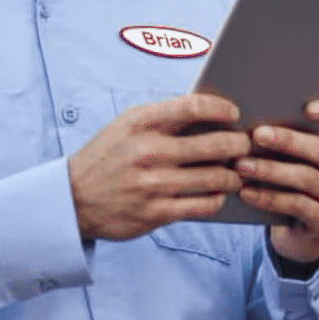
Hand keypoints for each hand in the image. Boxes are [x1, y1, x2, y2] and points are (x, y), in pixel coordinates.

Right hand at [69, 94, 252, 240]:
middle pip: (215, 145)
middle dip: (239, 144)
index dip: (222, 109)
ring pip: (216, 178)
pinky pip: (204, 205)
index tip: (234, 113)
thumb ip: (164, 117)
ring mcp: (154, 184)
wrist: (73, 198)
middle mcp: (148, 151)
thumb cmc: (108, 156)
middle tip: (245, 145)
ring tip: (235, 173)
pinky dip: (218, 198)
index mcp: (141, 122)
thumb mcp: (127, 126)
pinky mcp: (157, 213)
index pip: (195, 107)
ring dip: (233, 176)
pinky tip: (217, 193)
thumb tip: (212, 111)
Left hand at [237, 99, 318, 263]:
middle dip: (288, 141)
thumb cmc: (292, 180)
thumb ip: (292, 134)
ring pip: (308, 178)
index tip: (308, 108)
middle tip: (256, 134)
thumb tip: (256, 113)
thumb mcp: (297, 156)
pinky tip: (246, 192)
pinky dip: (268, 198)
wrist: (297, 232)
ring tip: (241, 164)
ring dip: (271, 170)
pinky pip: (298, 205)